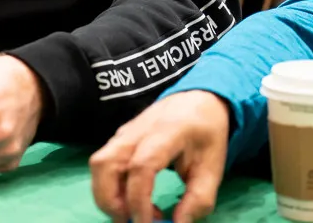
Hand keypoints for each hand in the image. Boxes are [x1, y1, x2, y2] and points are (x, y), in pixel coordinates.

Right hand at [89, 90, 230, 222]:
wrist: (197, 100)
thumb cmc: (206, 133)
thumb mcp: (213, 168)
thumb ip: (198, 199)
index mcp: (166, 132)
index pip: (141, 166)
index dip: (139, 200)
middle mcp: (137, 130)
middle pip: (105, 163)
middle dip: (110, 200)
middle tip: (131, 221)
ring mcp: (124, 132)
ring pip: (99, 163)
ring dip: (107, 194)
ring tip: (132, 214)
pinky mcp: (119, 138)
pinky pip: (104, 163)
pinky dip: (111, 187)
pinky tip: (133, 200)